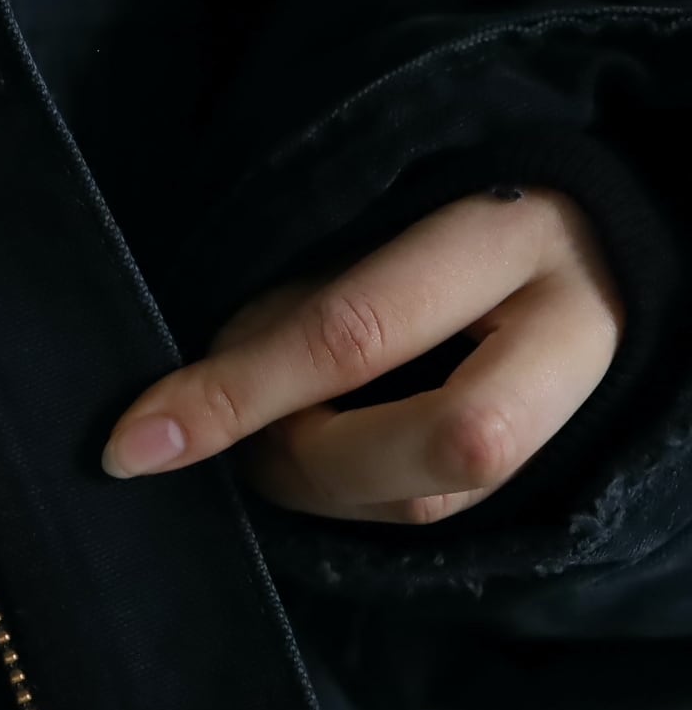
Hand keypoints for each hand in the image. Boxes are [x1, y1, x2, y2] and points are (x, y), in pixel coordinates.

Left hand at [102, 188, 624, 523]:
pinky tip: (306, 453)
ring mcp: (575, 410)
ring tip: (262, 426)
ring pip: (430, 500)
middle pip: (436, 446)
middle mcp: (564, 330)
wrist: (577, 228)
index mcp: (503, 234)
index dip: (236, 393)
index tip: (133, 441)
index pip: (354, 331)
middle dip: (299, 455)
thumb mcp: (371, 210)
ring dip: (314, 483)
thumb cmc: (438, 200)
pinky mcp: (552, 464)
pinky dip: (348, 494)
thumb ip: (298, 297)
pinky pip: (431, 509)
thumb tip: (190, 392)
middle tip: (217, 432)